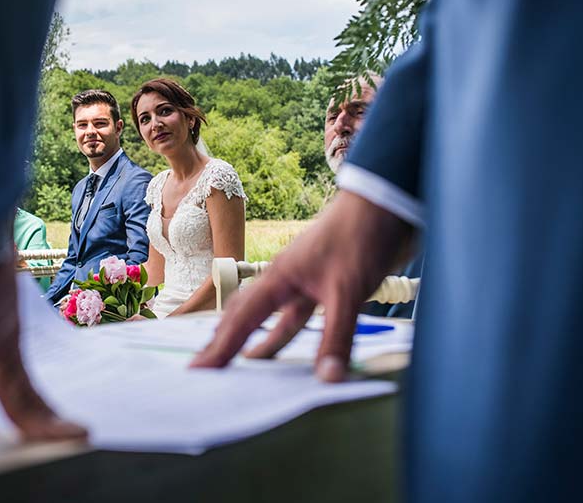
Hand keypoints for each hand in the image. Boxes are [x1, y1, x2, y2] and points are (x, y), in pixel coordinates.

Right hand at [191, 191, 412, 380]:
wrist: (385, 203)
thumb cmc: (359, 236)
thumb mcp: (347, 290)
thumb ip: (337, 336)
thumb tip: (327, 379)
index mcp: (280, 278)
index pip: (241, 319)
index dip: (220, 346)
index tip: (198, 369)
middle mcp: (286, 280)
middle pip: (248, 315)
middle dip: (228, 342)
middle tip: (210, 367)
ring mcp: (307, 282)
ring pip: (276, 319)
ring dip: (263, 342)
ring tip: (249, 367)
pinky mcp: (328, 285)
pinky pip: (302, 317)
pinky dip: (295, 334)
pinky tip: (299, 348)